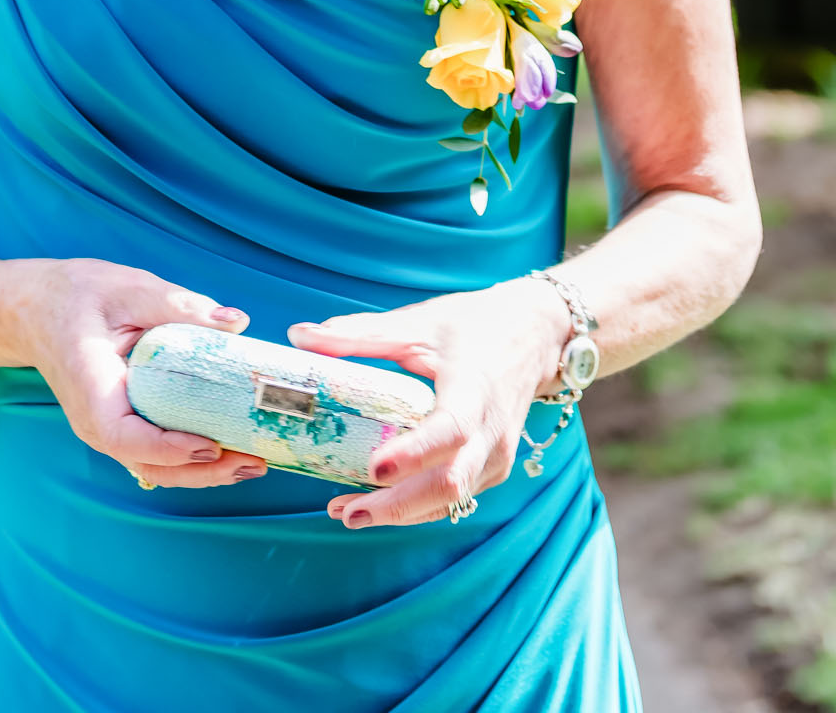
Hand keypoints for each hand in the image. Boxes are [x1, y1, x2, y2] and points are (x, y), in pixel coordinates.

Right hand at [24, 257, 268, 489]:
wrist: (34, 310)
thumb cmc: (76, 295)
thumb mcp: (127, 289)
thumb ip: (179, 305)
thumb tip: (235, 321)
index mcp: (91, 388)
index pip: (126, 435)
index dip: (170, 447)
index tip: (213, 443)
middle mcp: (95, 422)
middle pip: (149, 464)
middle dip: (202, 471)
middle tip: (254, 461)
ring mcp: (106, 429)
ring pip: (155, 466)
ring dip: (202, 471)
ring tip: (251, 462)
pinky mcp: (120, 425)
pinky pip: (154, 452)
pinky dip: (190, 456)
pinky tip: (228, 447)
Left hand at [287, 279, 567, 527]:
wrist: (537, 335)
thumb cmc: (474, 324)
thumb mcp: (418, 321)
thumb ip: (360, 333)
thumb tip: (298, 336)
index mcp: (476, 389)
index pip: (449, 432)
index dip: (412, 455)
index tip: (371, 468)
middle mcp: (493, 432)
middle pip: (449, 484)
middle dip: (396, 505)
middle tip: (343, 510)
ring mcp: (498, 456)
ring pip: (452, 500)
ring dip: (401, 513)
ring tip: (347, 512)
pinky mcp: (494, 467)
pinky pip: (456, 498)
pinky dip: (418, 507)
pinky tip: (378, 504)